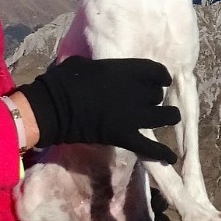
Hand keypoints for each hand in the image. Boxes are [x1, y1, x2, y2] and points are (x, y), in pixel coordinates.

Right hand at [15, 56, 180, 162]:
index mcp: (127, 71)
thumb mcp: (84, 64)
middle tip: (147, 102)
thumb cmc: (62, 81)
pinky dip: (162, 152)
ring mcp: (133, 116)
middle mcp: (136, 92)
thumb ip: (102, 67)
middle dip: (155, 98)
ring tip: (166, 119)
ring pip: (165, 117)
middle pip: (158, 95)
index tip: (160, 80)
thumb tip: (100, 69)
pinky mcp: (125, 137)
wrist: (50, 108)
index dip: (160, 77)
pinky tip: (170, 157)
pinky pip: (150, 147)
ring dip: (167, 117)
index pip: (157, 72)